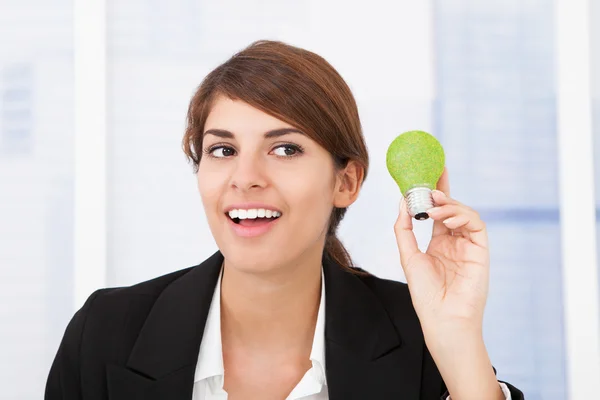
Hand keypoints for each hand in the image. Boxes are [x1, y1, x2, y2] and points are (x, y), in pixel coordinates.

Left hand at [394, 168, 489, 335]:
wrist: (442, 318)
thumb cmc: (425, 293)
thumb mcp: (408, 256)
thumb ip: (404, 229)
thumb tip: (402, 202)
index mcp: (439, 242)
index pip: (438, 210)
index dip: (436, 190)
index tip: (431, 171)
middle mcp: (455, 241)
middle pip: (452, 207)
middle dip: (442, 190)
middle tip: (430, 181)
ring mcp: (469, 245)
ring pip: (465, 213)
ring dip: (448, 205)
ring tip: (432, 206)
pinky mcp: (481, 250)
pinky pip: (476, 224)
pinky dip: (461, 216)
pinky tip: (444, 219)